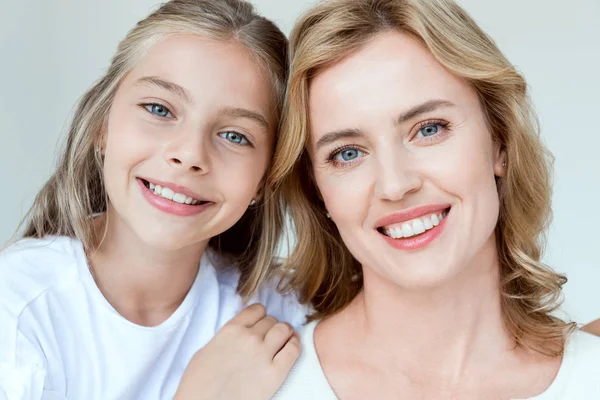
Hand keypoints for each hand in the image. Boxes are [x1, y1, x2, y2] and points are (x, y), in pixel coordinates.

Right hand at [174, 303, 299, 399]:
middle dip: (272, 326)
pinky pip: (293, 349)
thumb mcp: (206, 350)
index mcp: (231, 330)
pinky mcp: (275, 373)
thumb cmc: (198, 383)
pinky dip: (294, 345)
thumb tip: (237, 335)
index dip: (261, 315)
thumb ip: (226, 338)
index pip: (256, 310)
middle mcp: (249, 337)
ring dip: (285, 333)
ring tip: (285, 339)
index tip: (261, 322)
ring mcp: (263, 354)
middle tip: (271, 336)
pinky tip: (292, 346)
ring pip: (284, 330)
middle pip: (271, 320)